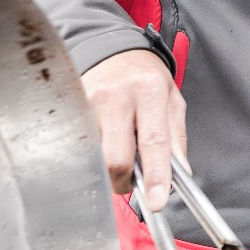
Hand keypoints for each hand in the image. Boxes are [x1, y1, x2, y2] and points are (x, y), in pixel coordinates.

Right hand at [82, 48, 188, 211]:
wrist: (110, 47)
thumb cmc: (144, 77)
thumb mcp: (172, 99)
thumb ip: (176, 137)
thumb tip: (180, 174)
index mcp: (149, 92)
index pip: (153, 142)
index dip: (155, 176)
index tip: (157, 202)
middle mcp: (116, 96)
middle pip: (116, 158)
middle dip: (124, 180)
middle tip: (131, 180)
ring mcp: (88, 101)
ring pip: (94, 157)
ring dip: (106, 170)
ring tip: (116, 156)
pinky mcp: (69, 108)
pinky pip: (79, 147)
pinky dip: (90, 157)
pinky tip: (99, 145)